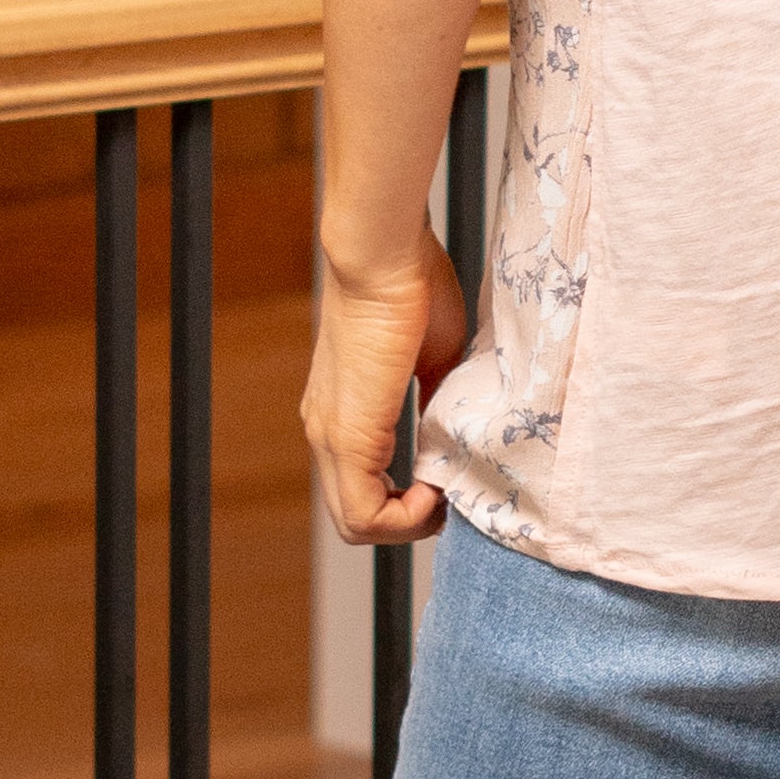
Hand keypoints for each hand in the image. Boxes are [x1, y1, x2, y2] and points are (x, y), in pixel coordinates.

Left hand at [304, 241, 468, 545]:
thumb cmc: (412, 287)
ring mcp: (329, 436)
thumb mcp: (435, 359)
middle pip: (354, 517)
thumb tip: (455, 435)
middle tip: (451, 496)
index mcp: (342, 413)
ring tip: (446, 494)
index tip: (451, 479)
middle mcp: (324, 431)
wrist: (384, 254)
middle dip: (409, 521)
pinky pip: (362, 512)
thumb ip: (437, 403)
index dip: (409, 502)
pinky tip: (437, 489)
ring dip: (407, 524)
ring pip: (354, 522)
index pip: (362, 489)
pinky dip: (403, 517)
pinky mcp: (346, 435)